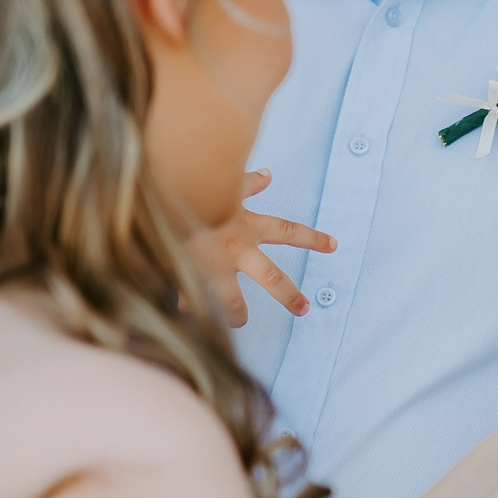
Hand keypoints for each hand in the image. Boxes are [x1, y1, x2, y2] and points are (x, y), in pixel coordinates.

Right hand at [185, 170, 334, 326]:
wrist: (163, 201)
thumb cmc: (199, 187)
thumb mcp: (228, 184)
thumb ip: (248, 184)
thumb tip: (268, 174)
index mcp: (249, 226)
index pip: (289, 232)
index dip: (313, 239)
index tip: (334, 246)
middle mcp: (236, 249)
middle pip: (272, 277)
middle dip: (289, 295)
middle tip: (304, 309)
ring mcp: (213, 266)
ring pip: (232, 300)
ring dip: (237, 314)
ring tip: (240, 322)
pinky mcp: (187, 276)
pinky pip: (190, 298)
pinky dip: (188, 305)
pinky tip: (188, 314)